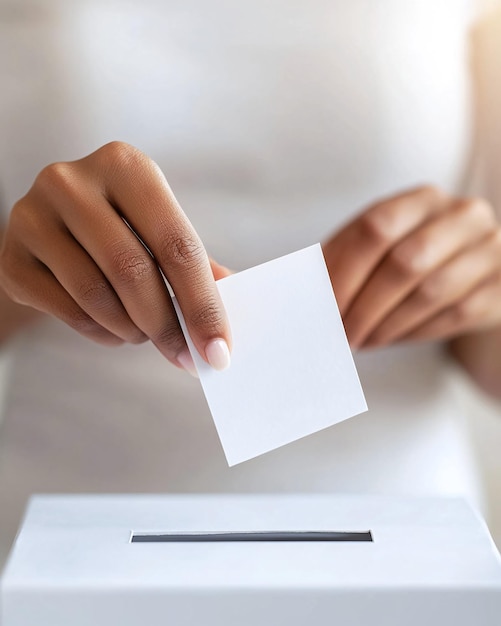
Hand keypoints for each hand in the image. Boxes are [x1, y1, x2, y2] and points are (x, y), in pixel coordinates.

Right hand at [0, 142, 231, 372]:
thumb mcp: (159, 229)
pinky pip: (67, 311)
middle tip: (185, 355)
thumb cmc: (120, 229)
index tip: (219, 350)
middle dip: (167, 325)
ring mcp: (32, 216)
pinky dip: (101, 332)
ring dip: (133, 330)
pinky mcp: (12, 257)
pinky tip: (114, 329)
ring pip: (97, 295)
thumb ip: (196, 267)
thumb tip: (228, 317)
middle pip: (133, 270)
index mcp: (125, 165)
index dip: (203, 304)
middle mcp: (72, 181)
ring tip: (145, 334)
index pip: (176, 244)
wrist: (51, 230)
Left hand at [323, 186, 500, 348]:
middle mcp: (463, 216)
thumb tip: (300, 293)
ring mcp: (490, 249)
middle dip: (365, 306)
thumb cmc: (410, 261)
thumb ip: (342, 261)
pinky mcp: (500, 287)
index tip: (322, 306)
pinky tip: (391, 339)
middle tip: (340, 334)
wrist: (471, 275)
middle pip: (405, 262)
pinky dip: (414, 333)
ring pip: (431, 292)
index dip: (345, 270)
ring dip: (387, 325)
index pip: (377, 227)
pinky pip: (455, 315)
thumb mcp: (377, 249)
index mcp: (423, 199)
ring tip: (361, 341)